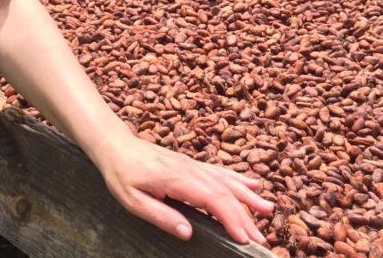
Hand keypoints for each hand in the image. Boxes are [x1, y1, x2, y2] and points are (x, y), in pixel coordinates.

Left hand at [94, 132, 272, 244]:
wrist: (115, 145)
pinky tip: (253, 183)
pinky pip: (219, 171)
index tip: (244, 237)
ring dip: (248, 196)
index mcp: (176, 179)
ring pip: (226, 180)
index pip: (211, 199)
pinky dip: (238, 178)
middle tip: (260, 238)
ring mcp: (192, 164)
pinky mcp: (191, 163)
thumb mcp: (133, 201)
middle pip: (224, 193)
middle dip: (245, 216)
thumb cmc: (121, 173)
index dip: (230, 219)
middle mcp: (189, 169)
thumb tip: (188, 233)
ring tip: (267, 210)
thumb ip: (161, 217)